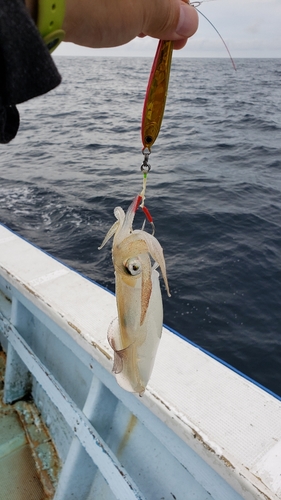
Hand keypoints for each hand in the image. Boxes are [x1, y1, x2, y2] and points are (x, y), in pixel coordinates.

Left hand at [62, 0, 197, 49]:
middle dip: (161, 13)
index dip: (183, 13)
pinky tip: (115, 20)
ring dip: (142, 11)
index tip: (180, 40)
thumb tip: (189, 22)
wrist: (41, 1)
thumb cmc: (95, 2)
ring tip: (135, 31)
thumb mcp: (142, 11)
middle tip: (157, 39)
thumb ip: (169, 15)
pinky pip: (115, 0)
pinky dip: (121, 7)